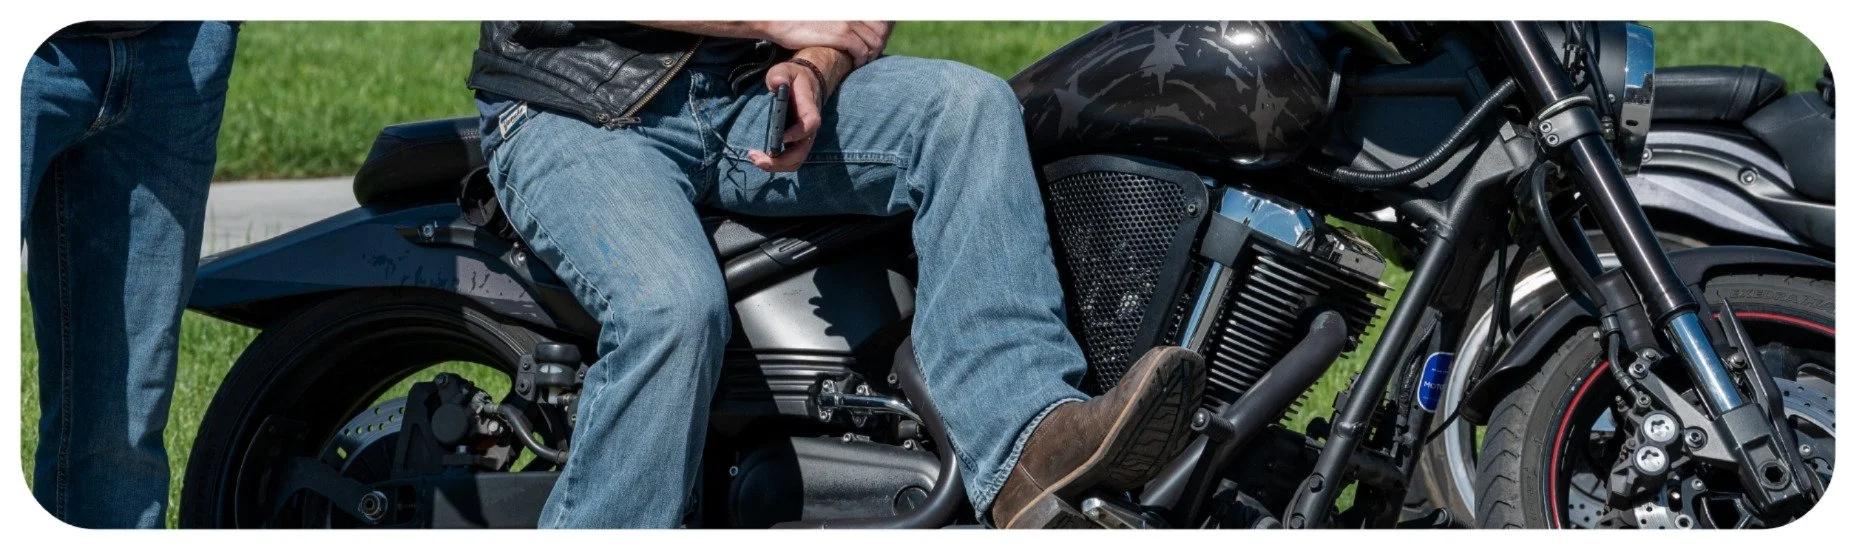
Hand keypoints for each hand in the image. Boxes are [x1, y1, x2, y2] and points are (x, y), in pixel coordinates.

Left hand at [747, 59, 829, 171]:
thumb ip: (781, 75)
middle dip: (780, 161)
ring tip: (754, 159)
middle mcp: (809, 129)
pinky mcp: (796, 144)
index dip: (797, 133)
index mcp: (809, 109)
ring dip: (776, 166)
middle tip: (757, 159)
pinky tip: (759, 158)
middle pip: (801, 152)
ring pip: (796, 161)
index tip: (779, 137)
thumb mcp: (786, 70)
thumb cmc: (794, 78)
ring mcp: (804, 139)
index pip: (810, 124)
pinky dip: (776, 164)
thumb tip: (776, 83)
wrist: (807, 84)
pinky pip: (790, 160)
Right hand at [753, 21, 891, 66]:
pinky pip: (862, 50)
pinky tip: (853, 63)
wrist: (780, 18)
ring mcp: (848, 21)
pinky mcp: (842, 34)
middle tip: (868, 55)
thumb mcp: (823, 14)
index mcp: (849, 6)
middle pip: (878, 30)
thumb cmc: (796, 17)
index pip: (876, 19)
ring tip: (861, 61)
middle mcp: (852, 11)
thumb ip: (837, 19)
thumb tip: (845, 29)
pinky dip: (861, 59)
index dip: (877, 34)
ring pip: (874, 41)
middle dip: (876, 45)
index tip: (871, 44)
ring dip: (870, 54)